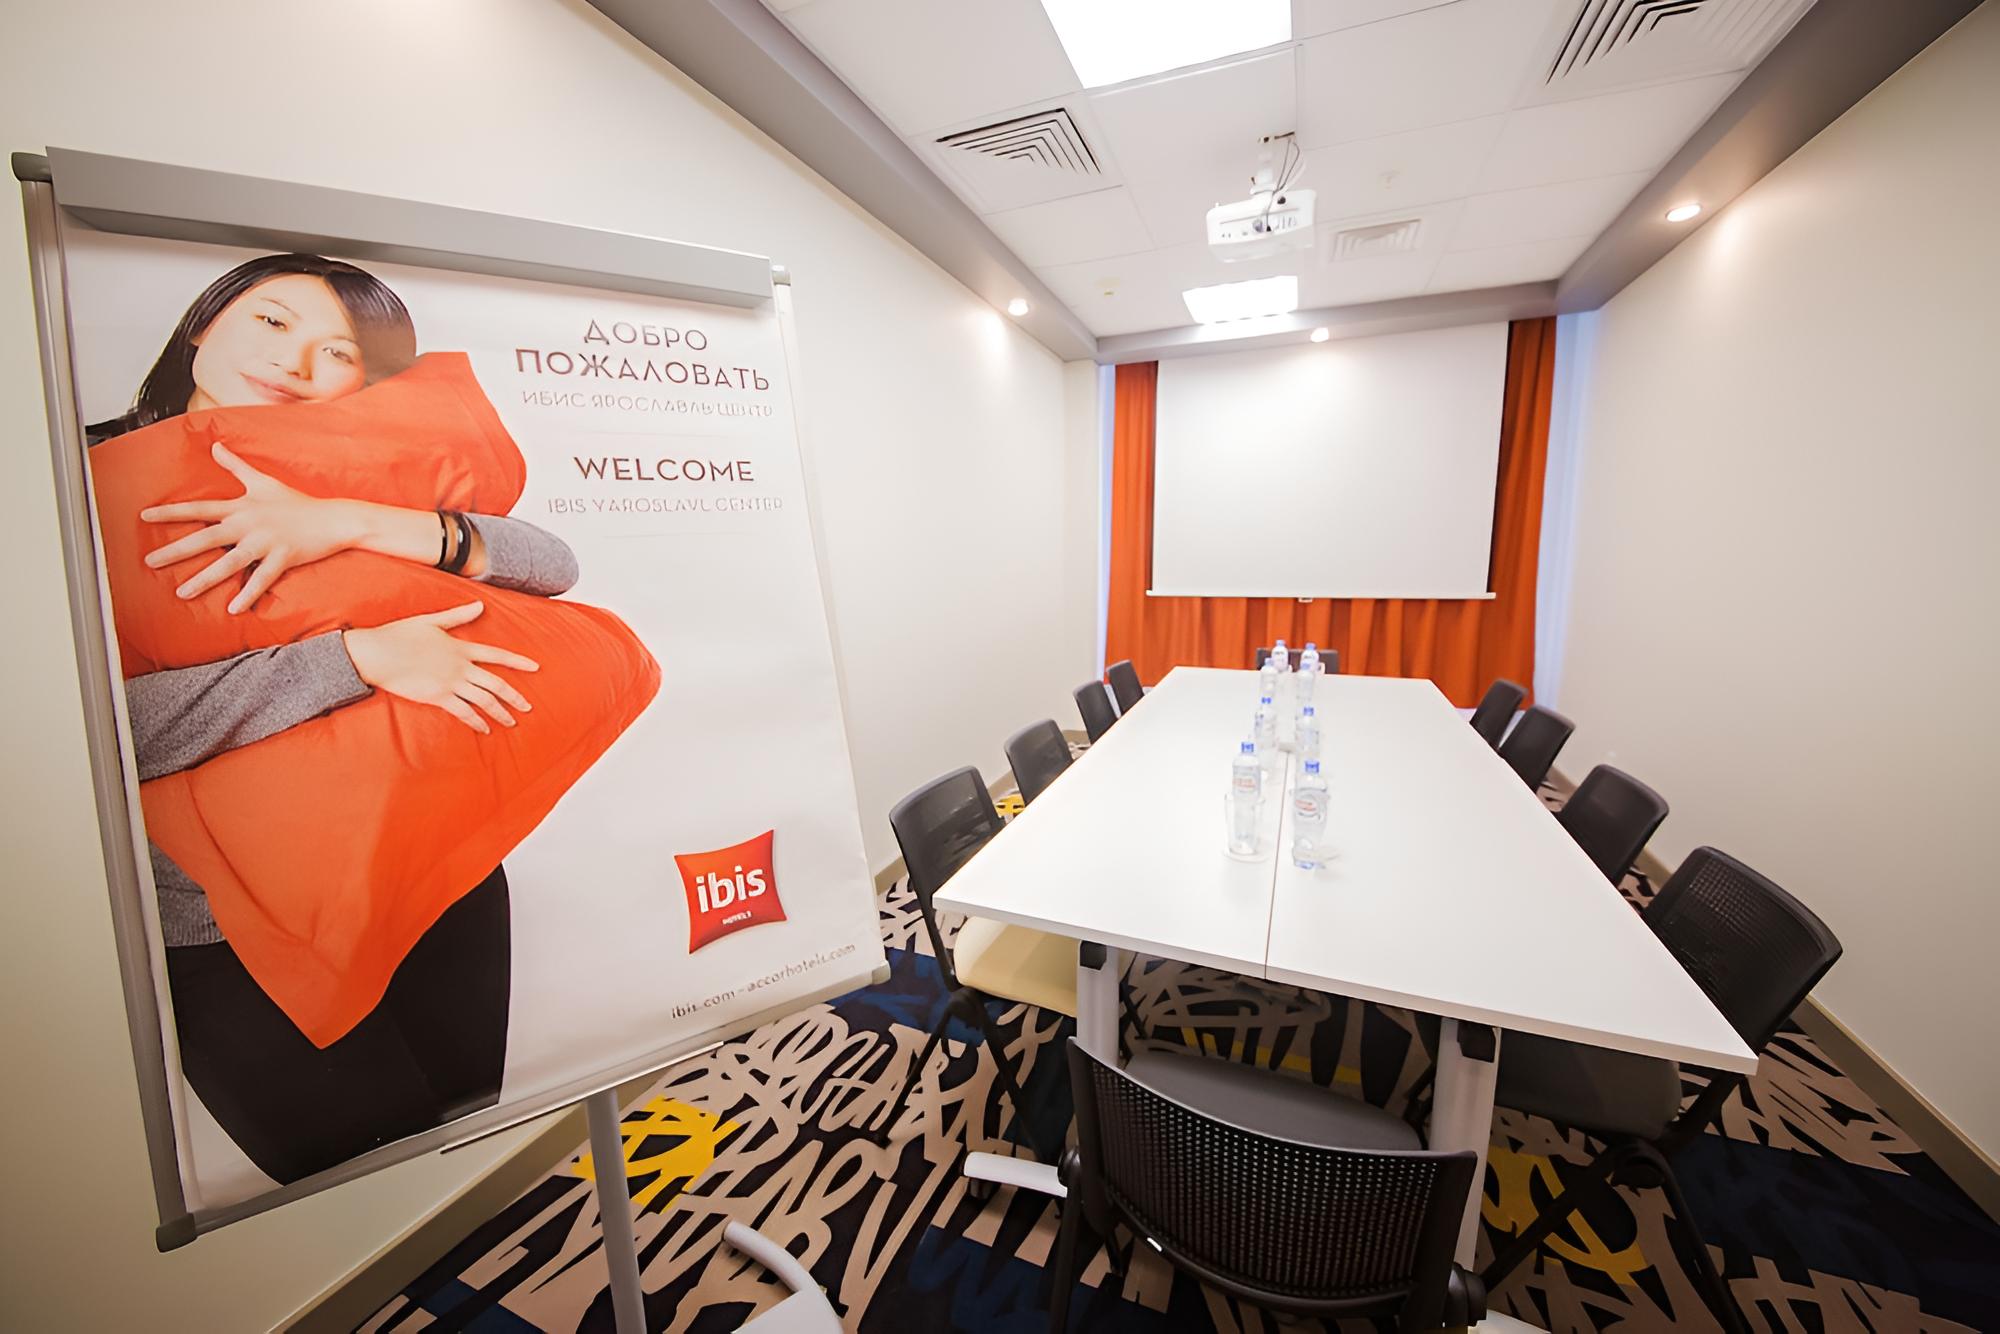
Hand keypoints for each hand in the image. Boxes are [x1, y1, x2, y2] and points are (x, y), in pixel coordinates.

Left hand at [142, 442, 367, 612]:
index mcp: (241, 507)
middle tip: (149, 561)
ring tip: (182, 592)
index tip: (144, 516)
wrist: (333, 518)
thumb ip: (236, 466)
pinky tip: (232, 608)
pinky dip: (248, 594)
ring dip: (204, 579)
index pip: (199, 508)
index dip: (171, 512)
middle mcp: (248, 524)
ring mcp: (266, 542)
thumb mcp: (264, 481)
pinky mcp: (284, 557)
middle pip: (206, 537)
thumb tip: (215, 446)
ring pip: (229, 562)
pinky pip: (262, 579)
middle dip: (176, 550)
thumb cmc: (297, 502)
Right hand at [341, 601, 538, 734]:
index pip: (496, 655)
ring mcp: (450, 683)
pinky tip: (485, 729)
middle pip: (495, 684)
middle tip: (528, 707)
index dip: (517, 661)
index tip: (535, 667)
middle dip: (514, 696)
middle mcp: (460, 667)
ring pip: (483, 701)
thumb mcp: (431, 621)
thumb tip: (480, 605)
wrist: (378, 654)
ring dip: (499, 712)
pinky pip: (463, 712)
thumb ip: (458, 616)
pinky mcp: (437, 697)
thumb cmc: (400, 634)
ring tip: (511, 722)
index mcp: (460, 647)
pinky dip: (476, 722)